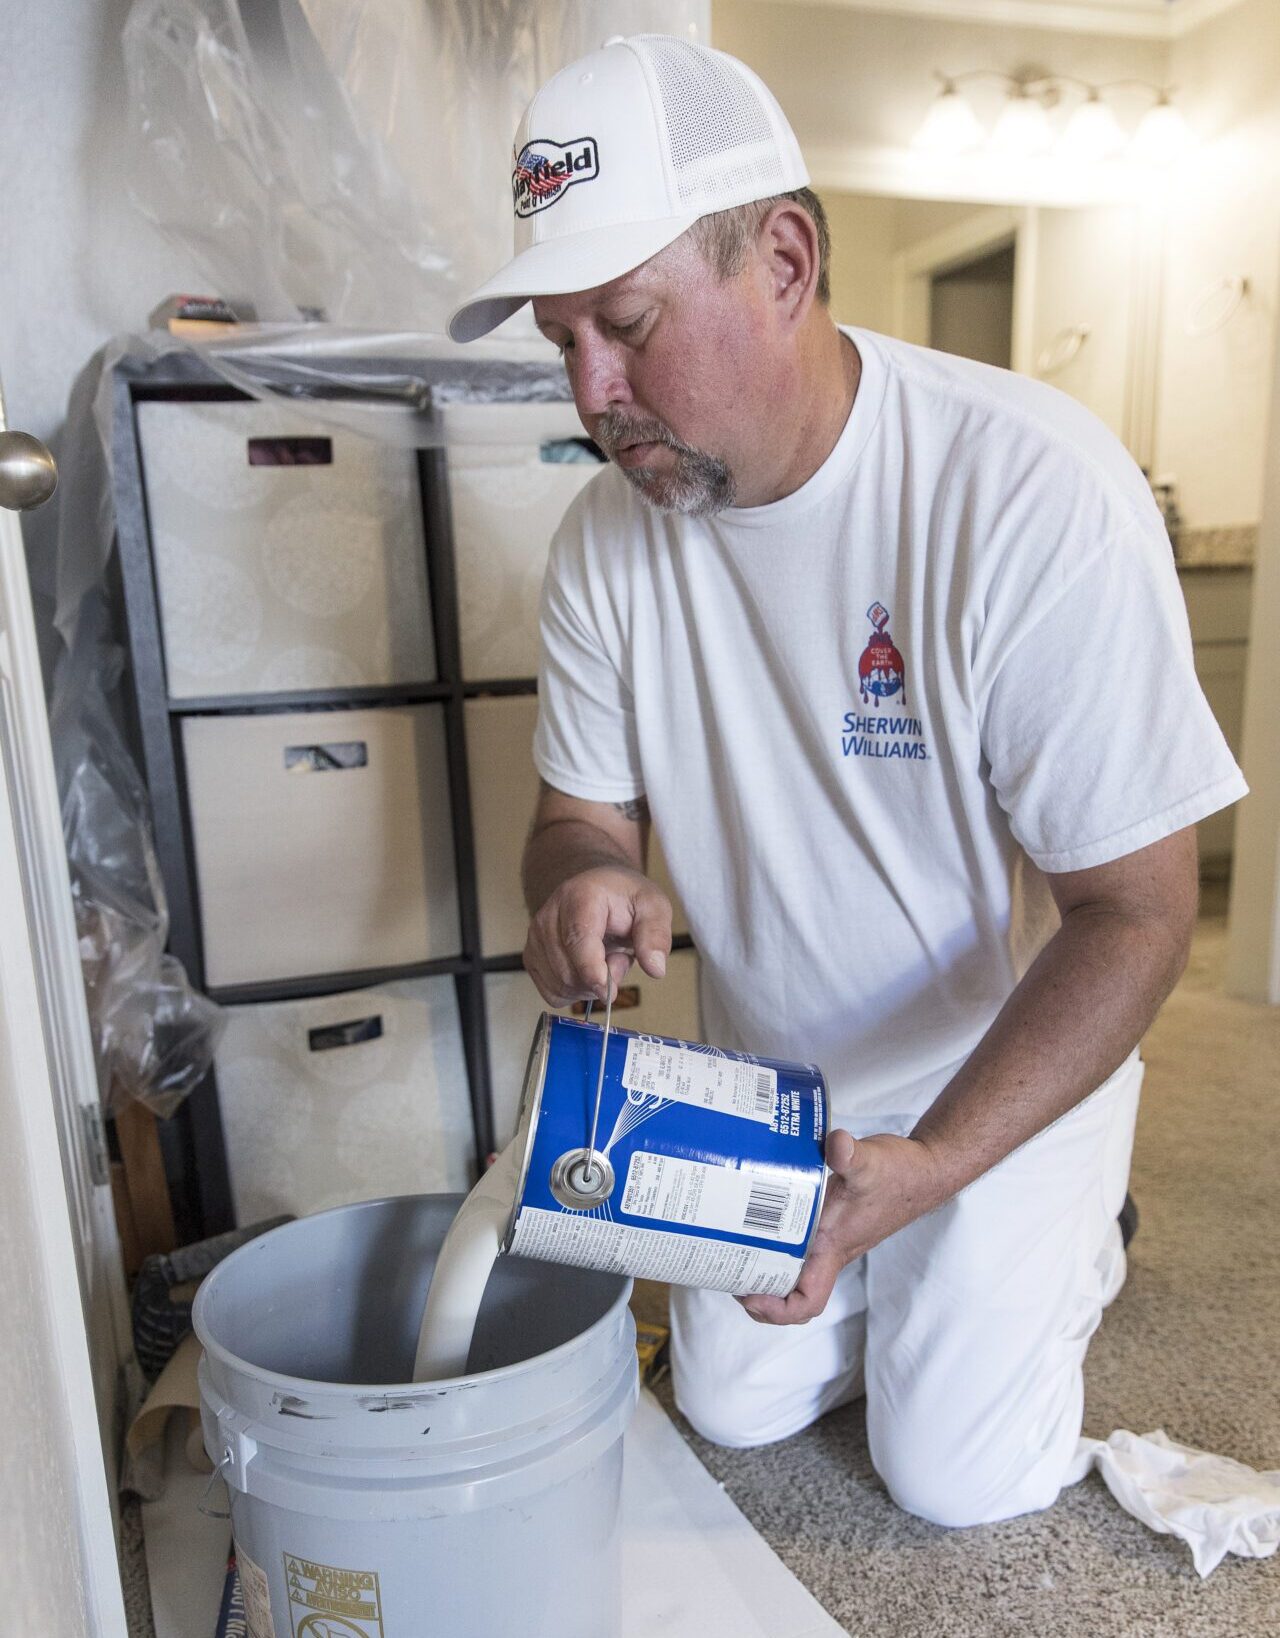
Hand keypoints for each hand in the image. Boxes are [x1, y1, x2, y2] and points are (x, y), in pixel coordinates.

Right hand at [523, 865, 672, 1005]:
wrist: (599, 891)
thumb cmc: (624, 899)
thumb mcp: (653, 907)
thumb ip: (655, 935)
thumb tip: (655, 968)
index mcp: (580, 896)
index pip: (577, 939)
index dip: (592, 970)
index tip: (609, 990)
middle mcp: (549, 914)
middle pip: (568, 970)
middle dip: (601, 978)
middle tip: (618, 957)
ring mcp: (535, 936)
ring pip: (560, 986)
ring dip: (589, 986)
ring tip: (602, 959)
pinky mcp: (531, 956)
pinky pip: (552, 993)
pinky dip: (574, 992)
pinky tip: (585, 971)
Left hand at [740, 1130, 949, 1325]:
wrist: (923, 1171)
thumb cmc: (900, 1174)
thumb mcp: (871, 1162)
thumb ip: (852, 1155)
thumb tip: (837, 1144)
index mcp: (833, 1248)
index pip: (806, 1301)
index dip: (776, 1309)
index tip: (749, 1293)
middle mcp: (828, 1250)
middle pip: (788, 1293)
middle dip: (755, 1290)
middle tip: (724, 1266)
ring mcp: (827, 1237)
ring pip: (788, 1268)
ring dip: (760, 1265)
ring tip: (729, 1244)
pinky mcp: (827, 1220)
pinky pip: (794, 1242)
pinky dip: (772, 1238)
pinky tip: (754, 1213)